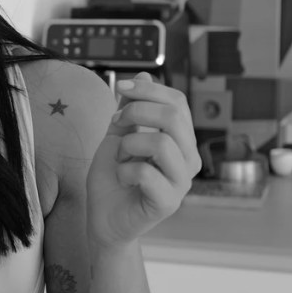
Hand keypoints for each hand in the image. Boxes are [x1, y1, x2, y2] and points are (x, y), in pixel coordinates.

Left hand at [86, 72, 201, 247]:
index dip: (149, 89)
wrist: (103, 218)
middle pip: (174, 117)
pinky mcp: (168, 202)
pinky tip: (122, 178)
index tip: (121, 88)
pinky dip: (125, 170)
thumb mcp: (117, 136)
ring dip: (129, 145)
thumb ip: (130, 109)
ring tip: (120, 158)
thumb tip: (144, 73)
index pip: (178, 102)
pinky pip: (146, 172)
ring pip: (162, 143)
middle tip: (116, 123)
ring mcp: (181, 182)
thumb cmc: (113, 178)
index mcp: (181, 140)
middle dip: (137, 112)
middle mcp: (188, 160)